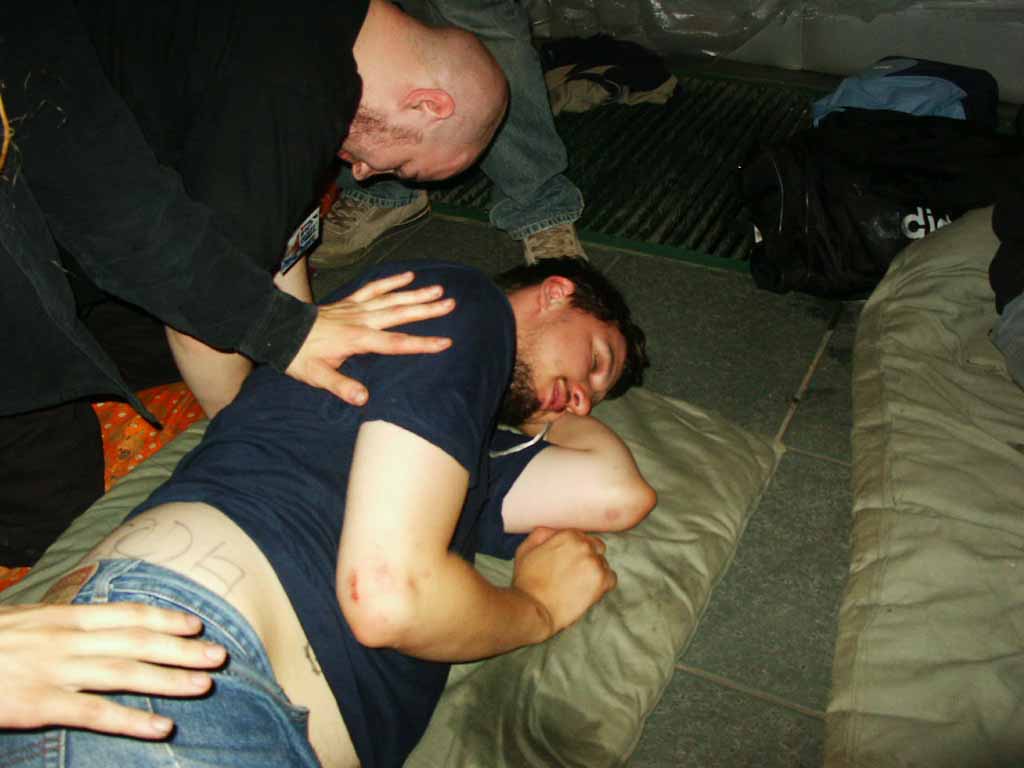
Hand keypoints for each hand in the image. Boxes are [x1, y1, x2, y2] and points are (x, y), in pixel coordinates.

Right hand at [0, 603, 226, 738]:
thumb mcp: (26, 621)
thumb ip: (64, 623)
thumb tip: (99, 622)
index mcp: (64, 617)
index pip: (127, 614)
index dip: (165, 619)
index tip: (197, 625)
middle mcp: (67, 640)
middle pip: (136, 641)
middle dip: (182, 649)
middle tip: (220, 655)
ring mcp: (54, 671)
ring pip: (125, 673)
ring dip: (169, 679)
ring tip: (204, 685)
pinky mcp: (40, 705)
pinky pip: (94, 712)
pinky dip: (132, 720)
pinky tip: (162, 726)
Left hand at [286, 271, 454, 404]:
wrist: (278, 331)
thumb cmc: (298, 357)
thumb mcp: (317, 376)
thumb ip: (341, 386)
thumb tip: (363, 398)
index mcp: (357, 339)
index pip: (396, 343)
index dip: (422, 343)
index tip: (446, 342)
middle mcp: (361, 321)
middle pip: (399, 313)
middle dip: (427, 310)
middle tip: (451, 303)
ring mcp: (355, 309)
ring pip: (391, 299)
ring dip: (415, 294)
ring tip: (439, 290)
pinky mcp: (348, 302)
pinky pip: (372, 288)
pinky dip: (390, 281)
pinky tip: (407, 275)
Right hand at [511, 527, 616, 638]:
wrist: (533, 607)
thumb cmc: (527, 581)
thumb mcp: (526, 549)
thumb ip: (542, 534)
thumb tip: (553, 531)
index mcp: (568, 535)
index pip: (583, 538)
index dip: (576, 551)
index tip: (570, 562)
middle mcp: (584, 545)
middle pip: (596, 548)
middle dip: (588, 559)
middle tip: (574, 574)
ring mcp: (594, 562)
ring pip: (603, 563)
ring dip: (594, 572)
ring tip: (578, 585)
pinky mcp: (601, 581)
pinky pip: (611, 578)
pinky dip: (603, 585)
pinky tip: (587, 591)